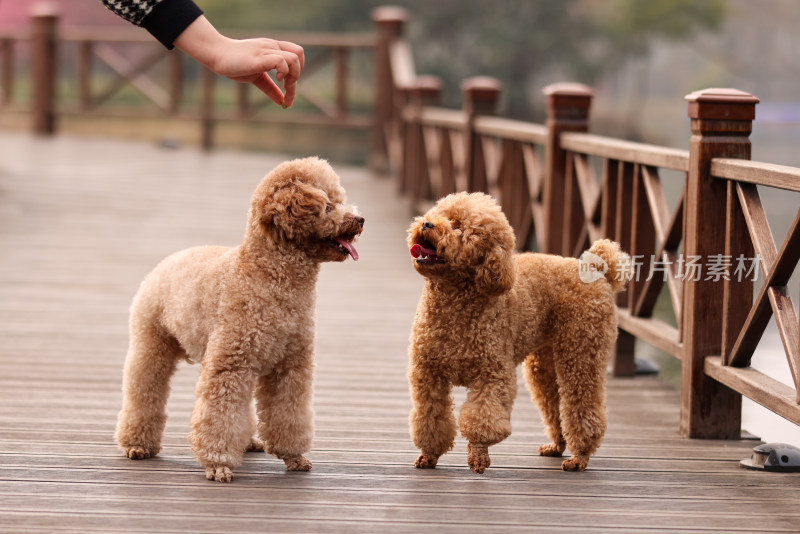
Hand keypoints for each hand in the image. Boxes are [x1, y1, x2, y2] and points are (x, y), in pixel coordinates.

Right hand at [175, 16, 304, 106]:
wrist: (216, 55)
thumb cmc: (235, 64)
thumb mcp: (257, 78)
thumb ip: (270, 88)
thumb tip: (282, 102)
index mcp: (273, 48)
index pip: (297, 54)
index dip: (298, 72)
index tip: (289, 91)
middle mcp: (272, 46)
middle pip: (299, 54)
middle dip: (297, 74)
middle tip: (286, 88)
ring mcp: (267, 50)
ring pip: (294, 58)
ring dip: (293, 75)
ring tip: (281, 84)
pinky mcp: (260, 58)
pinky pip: (281, 61)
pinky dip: (283, 72)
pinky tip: (276, 79)